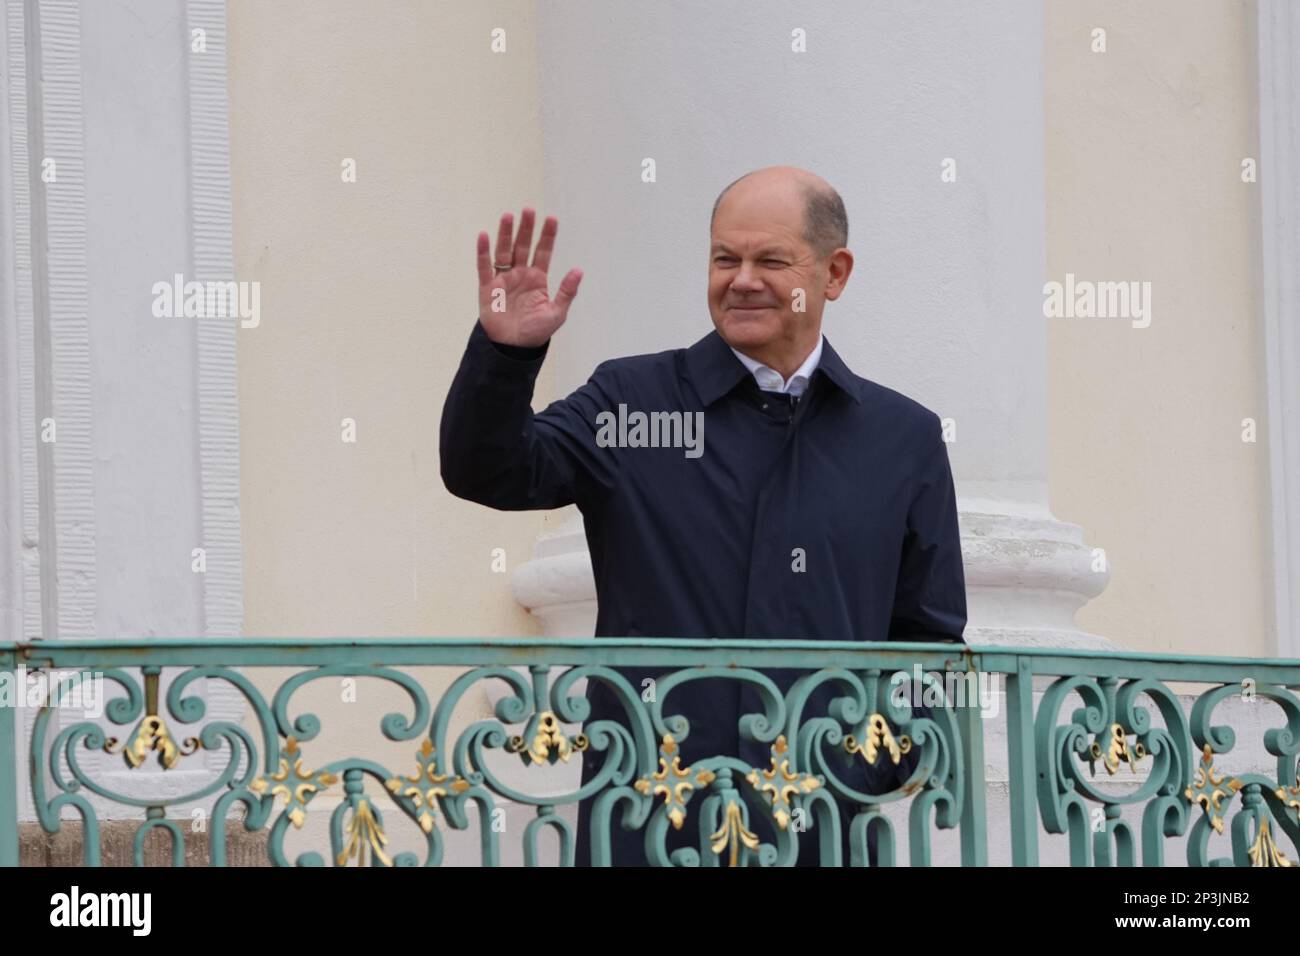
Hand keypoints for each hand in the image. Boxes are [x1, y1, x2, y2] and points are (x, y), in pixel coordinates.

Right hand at [476, 208, 582, 347]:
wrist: (513, 348)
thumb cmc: (536, 331)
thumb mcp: (557, 312)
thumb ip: (566, 291)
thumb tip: (579, 270)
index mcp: (538, 278)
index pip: (543, 251)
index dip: (547, 236)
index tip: (552, 219)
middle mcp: (520, 274)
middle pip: (523, 246)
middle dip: (526, 228)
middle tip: (529, 209)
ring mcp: (504, 279)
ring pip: (504, 251)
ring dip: (506, 234)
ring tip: (508, 216)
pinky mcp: (488, 287)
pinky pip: (484, 266)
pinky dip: (483, 252)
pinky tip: (484, 236)